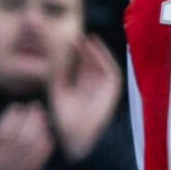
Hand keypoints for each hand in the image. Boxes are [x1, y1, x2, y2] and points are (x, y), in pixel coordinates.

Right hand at [0, 100, 53, 169]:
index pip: (5, 129)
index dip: (14, 114)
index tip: (18, 107)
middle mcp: (8, 160)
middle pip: (23, 135)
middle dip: (31, 118)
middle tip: (36, 106)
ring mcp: (21, 168)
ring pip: (34, 145)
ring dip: (41, 129)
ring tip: (43, 117)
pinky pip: (42, 158)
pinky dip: (46, 144)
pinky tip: (47, 135)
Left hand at [46, 34, 121, 162]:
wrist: (75, 132)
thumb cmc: (64, 116)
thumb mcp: (58, 89)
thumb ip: (60, 73)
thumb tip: (57, 55)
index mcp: (81, 87)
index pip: (79, 65)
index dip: (74, 52)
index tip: (67, 41)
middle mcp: (94, 86)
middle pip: (91, 62)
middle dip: (84, 49)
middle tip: (76, 36)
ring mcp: (104, 87)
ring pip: (102, 63)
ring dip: (95, 51)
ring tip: (86, 39)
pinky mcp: (113, 89)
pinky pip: (110, 69)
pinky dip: (104, 57)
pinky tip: (94, 48)